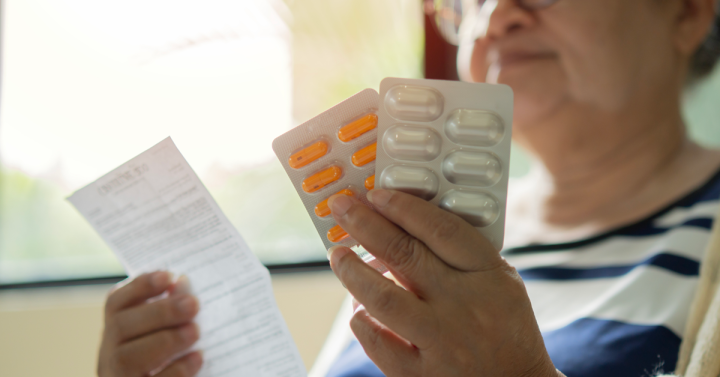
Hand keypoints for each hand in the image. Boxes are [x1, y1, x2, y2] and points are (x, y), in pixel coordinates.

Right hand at [98, 271, 202, 376]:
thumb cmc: (168, 361)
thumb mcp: (164, 334)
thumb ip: (171, 311)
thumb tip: (184, 284)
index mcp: (116, 331)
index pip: (116, 302)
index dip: (141, 286)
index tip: (169, 275)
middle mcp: (108, 354)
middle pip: (122, 326)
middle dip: (160, 312)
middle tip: (194, 304)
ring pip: (128, 357)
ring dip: (165, 340)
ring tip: (195, 331)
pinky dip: (175, 370)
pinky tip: (197, 359)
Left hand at [326, 189, 560, 376]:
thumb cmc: (505, 327)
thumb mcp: (501, 282)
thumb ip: (462, 254)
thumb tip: (402, 222)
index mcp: (488, 276)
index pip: (441, 230)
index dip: (404, 208)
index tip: (377, 194)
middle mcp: (464, 306)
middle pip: (405, 255)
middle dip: (366, 225)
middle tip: (342, 208)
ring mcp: (442, 342)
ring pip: (383, 298)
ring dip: (352, 271)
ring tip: (337, 255)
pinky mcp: (421, 374)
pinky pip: (378, 342)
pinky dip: (362, 321)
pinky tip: (358, 308)